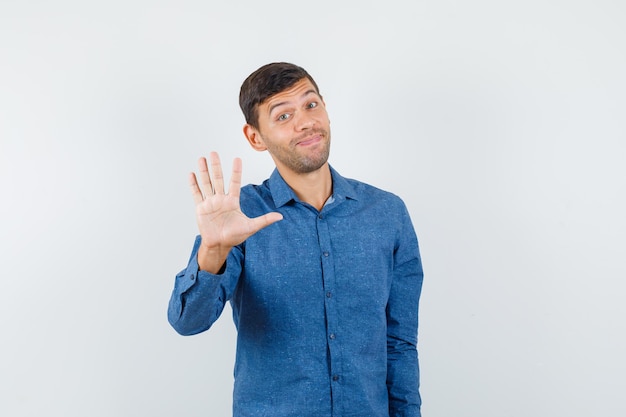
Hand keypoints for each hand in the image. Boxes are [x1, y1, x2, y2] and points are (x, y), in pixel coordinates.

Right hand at [190, 152, 282, 272]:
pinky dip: (194, 184)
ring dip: (204, 172)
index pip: (234, 183)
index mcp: (232, 201)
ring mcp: (210, 203)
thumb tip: (281, 217)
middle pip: (218, 179)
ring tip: (202, 159)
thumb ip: (264, 220)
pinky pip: (197, 194)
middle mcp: (221, 199)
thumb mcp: (251, 227)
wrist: (219, 245)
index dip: (236, 171)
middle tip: (214, 152)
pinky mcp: (201, 208)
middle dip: (216, 166)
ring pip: (207, 184)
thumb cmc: (235, 236)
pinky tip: (192, 174)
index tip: (237, 159)